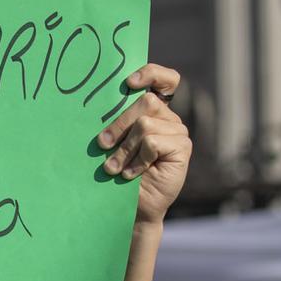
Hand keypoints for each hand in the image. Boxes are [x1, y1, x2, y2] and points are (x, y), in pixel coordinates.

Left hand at [96, 64, 191, 224]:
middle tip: (102, 144)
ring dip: (125, 149)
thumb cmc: (118, 172)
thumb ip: (117, 121)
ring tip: (115, 168)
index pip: (164, 79)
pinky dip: (137, 160)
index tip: (129, 83)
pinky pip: (153, 143)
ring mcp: (178, 132)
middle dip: (119, 124)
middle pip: (146, 102)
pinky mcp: (183, 148)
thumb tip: (98, 104)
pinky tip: (131, 174)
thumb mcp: (115, 143)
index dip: (150, 74)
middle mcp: (168, 118)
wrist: (132, 207)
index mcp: (154, 110)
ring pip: (146, 125)